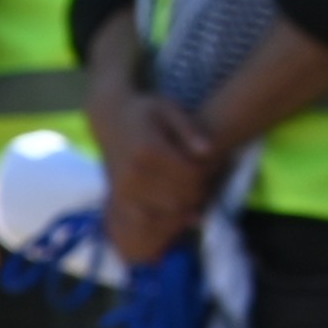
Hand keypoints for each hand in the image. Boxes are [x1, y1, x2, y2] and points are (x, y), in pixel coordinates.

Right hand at [90, 87, 220, 260]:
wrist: (110, 119)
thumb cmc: (144, 111)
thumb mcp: (169, 109)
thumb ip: (190, 129)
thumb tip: (209, 151)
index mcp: (149, 151)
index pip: (192, 174)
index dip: (210, 172)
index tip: (217, 161)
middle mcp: (133, 174)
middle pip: (182, 196)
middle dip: (201, 190)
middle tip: (207, 176)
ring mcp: (124, 190)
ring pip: (169, 211)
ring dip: (186, 205)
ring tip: (192, 187)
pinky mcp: (119, 199)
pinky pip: (149, 219)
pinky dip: (167, 217)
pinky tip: (177, 203)